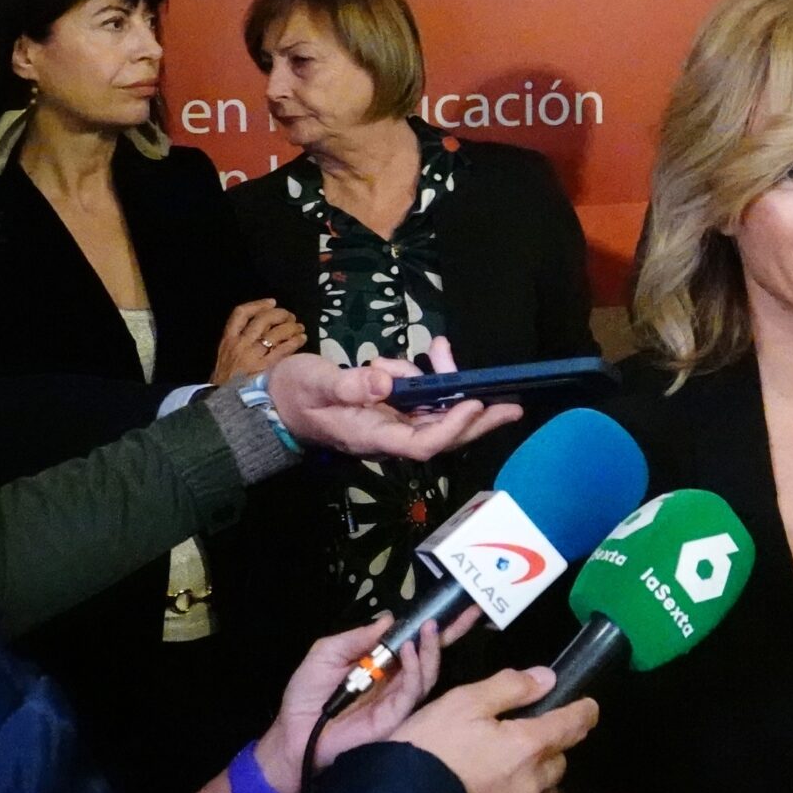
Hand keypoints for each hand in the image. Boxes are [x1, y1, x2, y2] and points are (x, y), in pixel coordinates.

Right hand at [212, 298, 306, 381]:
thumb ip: (238, 342)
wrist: (223, 403)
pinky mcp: (266, 368)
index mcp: (228, 340)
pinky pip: (283, 349)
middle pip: (263, 320)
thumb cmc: (224, 382)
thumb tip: (261, 331)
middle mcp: (241, 344)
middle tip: (290, 316)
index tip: (271, 302)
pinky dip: (295, 341)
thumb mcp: (224, 357)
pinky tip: (302, 339)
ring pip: (276, 333)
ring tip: (300, 327)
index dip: (258, 305)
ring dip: (291, 327)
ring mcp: (253, 356)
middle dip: (280, 314)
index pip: (240, 314)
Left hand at [258, 609, 478, 792]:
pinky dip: (414, 668)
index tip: (452, 605)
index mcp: (382, 664)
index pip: (413, 641)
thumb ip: (357, 637)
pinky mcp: (395, 717)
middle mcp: (395, 680)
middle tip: (469, 612)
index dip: (432, 625)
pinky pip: (412, 691)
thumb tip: (390, 618)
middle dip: (451, 633)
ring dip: (430, 648)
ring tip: (430, 627)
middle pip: (430, 655)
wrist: (294, 735)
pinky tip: (409, 650)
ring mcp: (398, 699)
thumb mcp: (327, 653)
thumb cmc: (307, 695)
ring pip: (427, 672)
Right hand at [265, 337, 522, 460]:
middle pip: (443, 437)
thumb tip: (383, 383)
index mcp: (371, 436)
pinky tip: (432, 351)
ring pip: (438, 413)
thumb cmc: (295, 393)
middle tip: (512, 404)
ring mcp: (393, 423)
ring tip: (441, 348)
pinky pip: (425, 398)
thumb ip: (347, 385)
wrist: (280, 400)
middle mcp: (388, 434)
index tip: (473, 403)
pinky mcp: (394, 408)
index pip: (421, 444)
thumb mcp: (314, 383)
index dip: (451, 428)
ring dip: (452, 384)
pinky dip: (434, 376)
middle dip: (478, 422)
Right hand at [392, 666, 597, 792]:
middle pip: (557, 761)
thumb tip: (547, 679)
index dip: (583, 712)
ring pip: (538, 791)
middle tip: (524, 737)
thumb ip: (509, 688)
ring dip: (529, 777)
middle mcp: (532, 784)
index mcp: (528, 746)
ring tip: (499, 769)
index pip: (572, 725)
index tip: (589, 706)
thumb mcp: (463, 702)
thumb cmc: (431, 748)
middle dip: (550, 748)